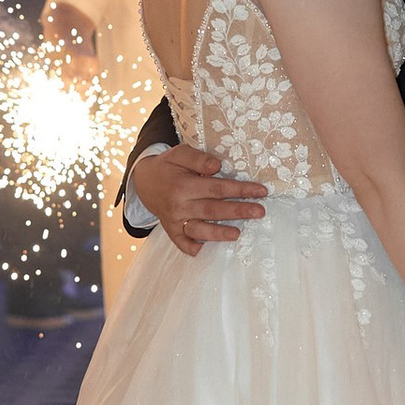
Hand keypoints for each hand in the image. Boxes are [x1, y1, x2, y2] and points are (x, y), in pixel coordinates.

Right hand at [133, 141, 265, 252]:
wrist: (144, 181)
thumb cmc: (168, 166)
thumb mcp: (179, 153)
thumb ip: (198, 159)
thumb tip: (217, 166)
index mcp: (183, 185)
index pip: (217, 188)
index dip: (240, 189)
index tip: (261, 191)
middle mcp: (179, 205)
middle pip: (213, 209)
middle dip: (238, 211)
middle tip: (259, 212)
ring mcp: (175, 220)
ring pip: (199, 229)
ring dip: (218, 233)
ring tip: (237, 234)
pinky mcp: (171, 230)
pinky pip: (181, 243)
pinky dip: (191, 248)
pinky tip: (204, 251)